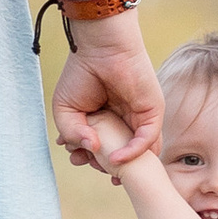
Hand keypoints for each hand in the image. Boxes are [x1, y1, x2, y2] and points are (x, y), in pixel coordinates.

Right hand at [51, 15, 160, 171]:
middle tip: (86, 162)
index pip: (102, 149)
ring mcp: (139, 118)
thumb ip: (74, 134)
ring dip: (123, 166)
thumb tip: (92, 150)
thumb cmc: (81, 73)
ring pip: (137, 153)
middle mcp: (124, 121)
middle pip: (120, 154)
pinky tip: (116, 158)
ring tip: (106, 172)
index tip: (75, 158)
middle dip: (103, 165)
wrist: (99, 47)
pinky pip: (148, 140)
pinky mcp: (152, 112)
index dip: (89, 158)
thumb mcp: (66, 110)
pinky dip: (133, 153)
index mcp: (105, 120)